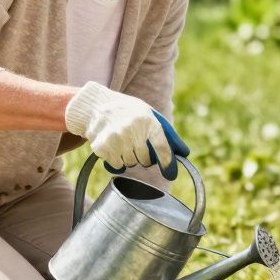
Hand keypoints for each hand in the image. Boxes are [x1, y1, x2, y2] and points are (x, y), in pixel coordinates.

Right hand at [64, 81, 188, 178]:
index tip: (170, 173)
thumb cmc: (127, 111)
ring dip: (129, 158)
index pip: (161, 147)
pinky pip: (116, 165)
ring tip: (122, 143)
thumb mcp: (147, 113)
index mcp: (147, 119)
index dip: (167, 162)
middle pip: (145, 160)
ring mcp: (116, 139)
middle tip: (136, 146)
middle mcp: (132, 129)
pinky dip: (116, 160)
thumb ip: (166, 132)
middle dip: (143, 158)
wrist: (95, 105)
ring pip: (130, 164)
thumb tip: (184, 153)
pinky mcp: (102, 147)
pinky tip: (113, 146)